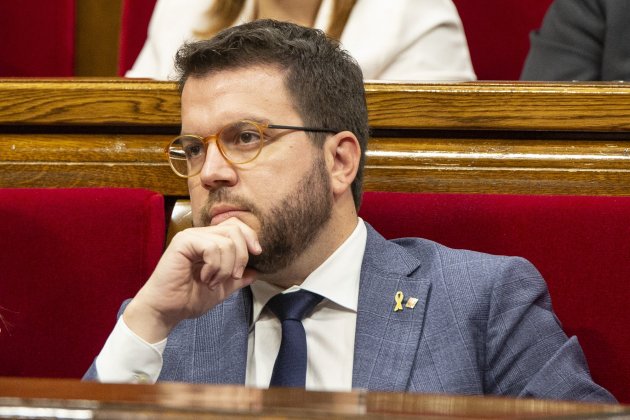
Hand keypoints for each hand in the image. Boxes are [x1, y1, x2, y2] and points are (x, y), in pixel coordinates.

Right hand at [123, 217, 261, 342]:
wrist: (166, 311)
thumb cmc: (189, 299)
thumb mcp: (223, 288)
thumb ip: (239, 278)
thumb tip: (257, 272)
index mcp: (208, 241)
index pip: (236, 226)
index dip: (250, 237)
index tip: (257, 254)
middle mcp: (199, 234)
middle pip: (235, 229)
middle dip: (242, 256)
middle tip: (235, 276)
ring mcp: (190, 236)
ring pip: (226, 242)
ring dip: (226, 267)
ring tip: (213, 282)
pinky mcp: (183, 242)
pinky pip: (212, 248)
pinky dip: (215, 267)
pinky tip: (205, 278)